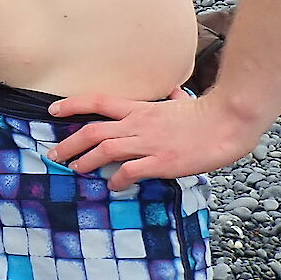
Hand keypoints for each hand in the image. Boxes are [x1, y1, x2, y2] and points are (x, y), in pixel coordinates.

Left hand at [47, 91, 258, 189]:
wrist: (229, 121)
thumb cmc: (208, 113)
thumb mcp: (183, 101)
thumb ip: (171, 99)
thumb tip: (174, 93)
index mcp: (140, 109)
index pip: (98, 101)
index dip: (72, 105)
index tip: (52, 111)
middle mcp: (138, 124)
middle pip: (92, 131)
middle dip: (68, 144)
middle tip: (54, 155)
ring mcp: (149, 143)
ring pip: (105, 151)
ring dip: (86, 162)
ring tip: (76, 170)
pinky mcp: (162, 162)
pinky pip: (130, 172)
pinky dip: (117, 180)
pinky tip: (113, 186)